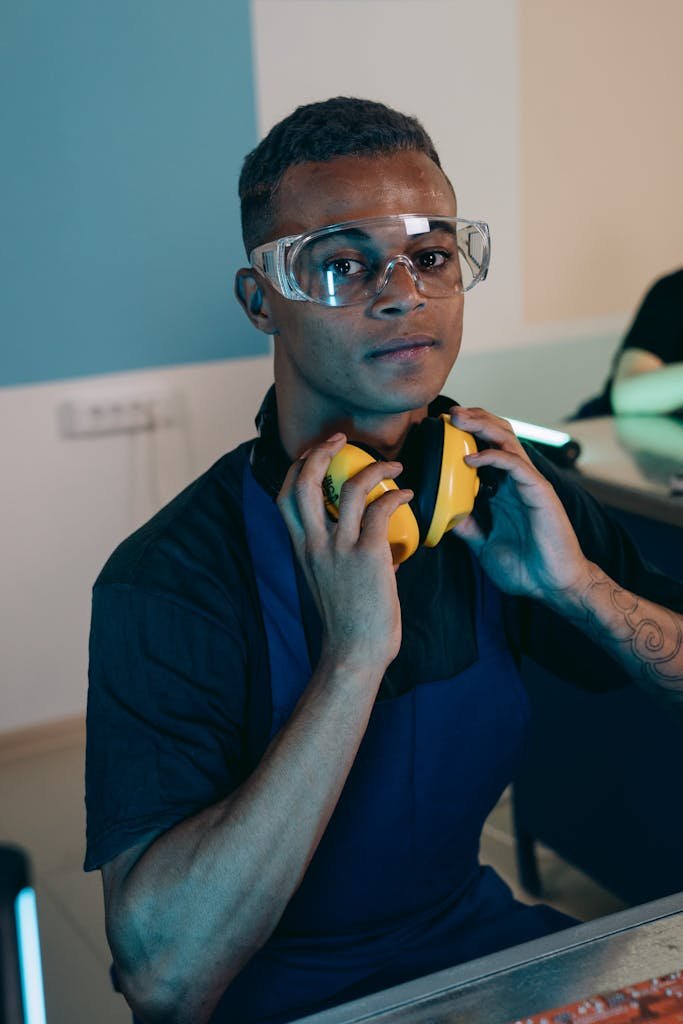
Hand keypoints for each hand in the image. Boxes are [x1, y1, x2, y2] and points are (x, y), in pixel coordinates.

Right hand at [277, 433, 412, 672]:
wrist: (354, 652)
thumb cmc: (347, 621)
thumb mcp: (326, 580)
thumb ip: (336, 554)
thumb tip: (369, 539)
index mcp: (302, 548)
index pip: (285, 496)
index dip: (297, 467)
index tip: (316, 454)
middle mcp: (315, 544)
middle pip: (304, 482)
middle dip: (320, 452)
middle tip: (341, 439)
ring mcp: (341, 549)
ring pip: (350, 489)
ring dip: (374, 468)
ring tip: (393, 465)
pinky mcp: (369, 556)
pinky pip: (382, 510)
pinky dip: (396, 495)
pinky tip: (407, 495)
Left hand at [449, 407, 590, 601]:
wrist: (551, 585)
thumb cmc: (524, 567)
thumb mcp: (484, 544)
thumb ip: (467, 527)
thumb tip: (443, 515)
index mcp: (504, 490)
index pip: (487, 449)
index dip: (468, 434)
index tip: (442, 427)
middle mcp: (517, 481)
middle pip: (498, 436)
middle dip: (474, 419)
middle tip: (449, 413)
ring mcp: (529, 484)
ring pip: (507, 441)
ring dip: (482, 427)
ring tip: (458, 419)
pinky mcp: (539, 491)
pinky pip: (516, 465)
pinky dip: (493, 456)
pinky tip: (471, 459)